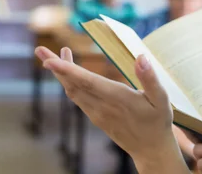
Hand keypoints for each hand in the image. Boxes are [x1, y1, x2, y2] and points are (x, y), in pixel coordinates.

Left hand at [35, 46, 184, 168]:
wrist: (151, 151)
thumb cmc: (158, 123)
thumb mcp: (161, 99)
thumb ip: (150, 78)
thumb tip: (141, 57)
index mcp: (117, 98)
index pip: (86, 81)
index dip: (66, 70)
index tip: (48, 60)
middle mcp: (102, 106)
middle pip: (72, 84)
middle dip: (54, 66)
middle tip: (40, 49)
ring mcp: (96, 113)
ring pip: (72, 91)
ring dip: (61, 73)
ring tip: (53, 55)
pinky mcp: (96, 117)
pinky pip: (77, 98)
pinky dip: (69, 83)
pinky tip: (69, 73)